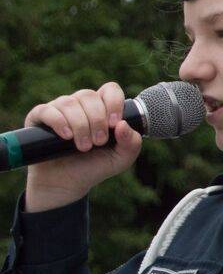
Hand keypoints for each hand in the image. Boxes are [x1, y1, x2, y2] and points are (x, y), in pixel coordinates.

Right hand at [23, 82, 142, 212]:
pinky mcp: (38, 119)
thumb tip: (123, 124)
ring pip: (69, 103)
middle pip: (88, 95)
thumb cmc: (95, 166)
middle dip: (97, 120)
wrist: (66, 184)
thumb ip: (132, 143)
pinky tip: (66, 136)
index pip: (110, 89)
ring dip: (80, 125)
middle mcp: (80, 104)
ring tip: (84, 147)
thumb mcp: (121, 159)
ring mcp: (58, 110)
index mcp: (102, 108)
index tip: (114, 123)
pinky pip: (46, 110)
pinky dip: (58, 122)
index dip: (114, 102)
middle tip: (99, 142)